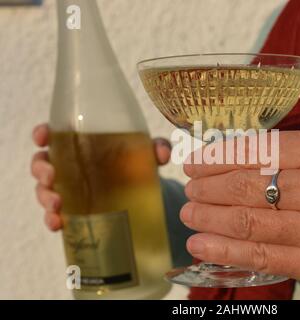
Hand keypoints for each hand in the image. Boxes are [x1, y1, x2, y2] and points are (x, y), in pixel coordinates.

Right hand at [31, 123, 171, 230]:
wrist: (142, 195)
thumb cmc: (137, 166)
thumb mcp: (147, 154)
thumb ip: (156, 148)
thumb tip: (162, 152)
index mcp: (81, 145)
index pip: (54, 135)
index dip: (43, 134)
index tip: (43, 138)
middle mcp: (69, 166)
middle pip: (43, 164)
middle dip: (41, 170)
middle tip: (51, 177)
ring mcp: (69, 190)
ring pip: (45, 191)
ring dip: (45, 197)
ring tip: (56, 205)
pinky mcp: (73, 211)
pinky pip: (55, 215)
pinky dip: (52, 220)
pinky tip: (58, 224)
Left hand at [181, 131, 299, 287]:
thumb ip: (281, 153)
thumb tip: (227, 159)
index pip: (255, 153)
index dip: (217, 158)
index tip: (195, 162)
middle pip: (246, 189)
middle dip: (208, 188)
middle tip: (190, 187)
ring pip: (247, 223)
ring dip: (209, 218)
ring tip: (188, 212)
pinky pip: (260, 256)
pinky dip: (224, 251)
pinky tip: (200, 244)